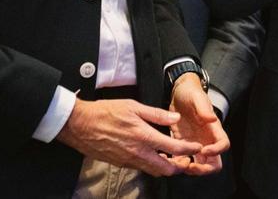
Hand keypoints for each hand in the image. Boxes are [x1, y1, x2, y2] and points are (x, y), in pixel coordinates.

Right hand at [55, 98, 200, 176]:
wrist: (79, 125)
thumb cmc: (105, 112)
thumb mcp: (134, 106)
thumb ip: (157, 114)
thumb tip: (175, 119)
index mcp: (144, 136)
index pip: (173, 148)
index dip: (189, 149)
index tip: (197, 147)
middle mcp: (138, 153)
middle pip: (166, 169)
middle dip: (180, 166)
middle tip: (187, 158)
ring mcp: (129, 161)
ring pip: (154, 171)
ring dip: (166, 167)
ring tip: (173, 158)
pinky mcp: (121, 164)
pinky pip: (141, 168)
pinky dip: (152, 165)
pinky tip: (154, 155)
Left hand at [168, 73, 229, 175]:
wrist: (179, 93)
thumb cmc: (191, 93)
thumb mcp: (197, 98)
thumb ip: (204, 108)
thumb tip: (212, 118)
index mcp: (213, 129)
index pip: (223, 144)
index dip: (216, 151)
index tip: (203, 150)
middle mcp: (206, 139)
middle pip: (213, 162)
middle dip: (204, 169)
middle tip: (190, 166)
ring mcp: (194, 144)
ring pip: (198, 165)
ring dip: (189, 169)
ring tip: (176, 164)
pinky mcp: (182, 144)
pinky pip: (182, 160)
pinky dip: (176, 164)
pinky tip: (166, 160)